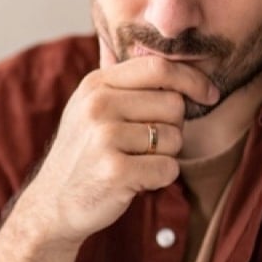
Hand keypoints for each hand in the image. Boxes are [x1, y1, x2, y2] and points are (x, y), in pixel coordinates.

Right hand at [14, 55, 218, 246]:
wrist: (52, 204)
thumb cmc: (83, 154)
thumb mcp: (90, 107)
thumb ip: (124, 82)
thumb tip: (171, 57)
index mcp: (95, 84)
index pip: (158, 67)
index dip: (192, 79)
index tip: (209, 94)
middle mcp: (98, 105)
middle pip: (174, 104)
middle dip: (172, 127)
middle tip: (146, 145)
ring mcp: (104, 138)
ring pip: (174, 138)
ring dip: (164, 156)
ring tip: (134, 162)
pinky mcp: (116, 171)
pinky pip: (168, 168)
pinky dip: (159, 179)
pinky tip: (134, 181)